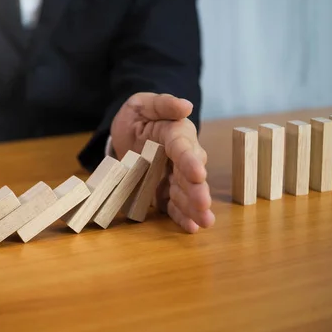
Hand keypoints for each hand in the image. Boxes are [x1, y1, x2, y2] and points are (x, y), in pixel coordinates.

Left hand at [110, 93, 214, 232]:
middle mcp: (180, 157)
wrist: (128, 131)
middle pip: (189, 175)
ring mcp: (172, 175)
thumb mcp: (144, 103)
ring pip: (184, 192)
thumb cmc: (139, 115)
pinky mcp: (162, 190)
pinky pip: (172, 204)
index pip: (183, 147)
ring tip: (203, 222)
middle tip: (204, 205)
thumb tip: (185, 106)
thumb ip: (163, 104)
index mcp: (177, 134)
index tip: (198, 174)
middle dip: (197, 191)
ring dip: (193, 208)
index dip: (190, 161)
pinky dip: (181, 216)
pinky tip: (191, 228)